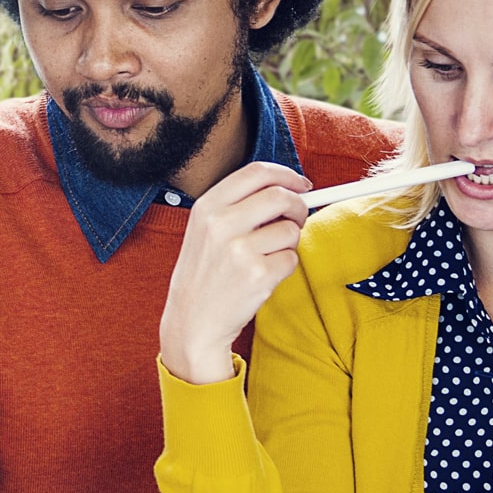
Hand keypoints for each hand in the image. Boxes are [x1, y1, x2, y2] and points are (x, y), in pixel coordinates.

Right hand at [159, 161, 310, 383]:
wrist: (193, 320)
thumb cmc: (204, 273)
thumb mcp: (205, 230)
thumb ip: (239, 205)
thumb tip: (289, 189)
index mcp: (207, 207)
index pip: (256, 172)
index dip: (286, 174)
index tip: (299, 184)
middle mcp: (221, 224)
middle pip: (280, 195)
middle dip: (298, 206)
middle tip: (297, 218)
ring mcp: (239, 250)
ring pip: (291, 229)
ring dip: (290, 241)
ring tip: (268, 255)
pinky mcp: (258, 275)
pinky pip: (292, 258)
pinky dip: (286, 266)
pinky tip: (264, 275)